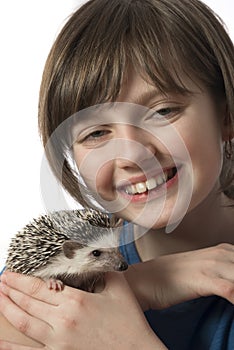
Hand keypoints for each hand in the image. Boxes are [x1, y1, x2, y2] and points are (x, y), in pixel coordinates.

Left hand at [0, 272, 165, 349]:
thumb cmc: (129, 321)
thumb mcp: (118, 287)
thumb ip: (103, 268)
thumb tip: (95, 254)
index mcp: (76, 301)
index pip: (40, 287)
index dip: (21, 279)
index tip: (11, 273)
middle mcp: (63, 321)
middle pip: (28, 302)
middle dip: (10, 290)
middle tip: (1, 281)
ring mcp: (59, 341)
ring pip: (24, 322)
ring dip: (7, 309)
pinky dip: (12, 346)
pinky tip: (1, 340)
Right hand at [125, 243, 233, 309]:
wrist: (145, 279)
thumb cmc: (174, 277)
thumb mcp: (204, 269)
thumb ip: (223, 272)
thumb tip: (231, 282)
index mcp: (222, 251)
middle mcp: (219, 255)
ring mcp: (210, 265)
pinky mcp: (200, 279)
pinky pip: (228, 287)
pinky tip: (233, 299)